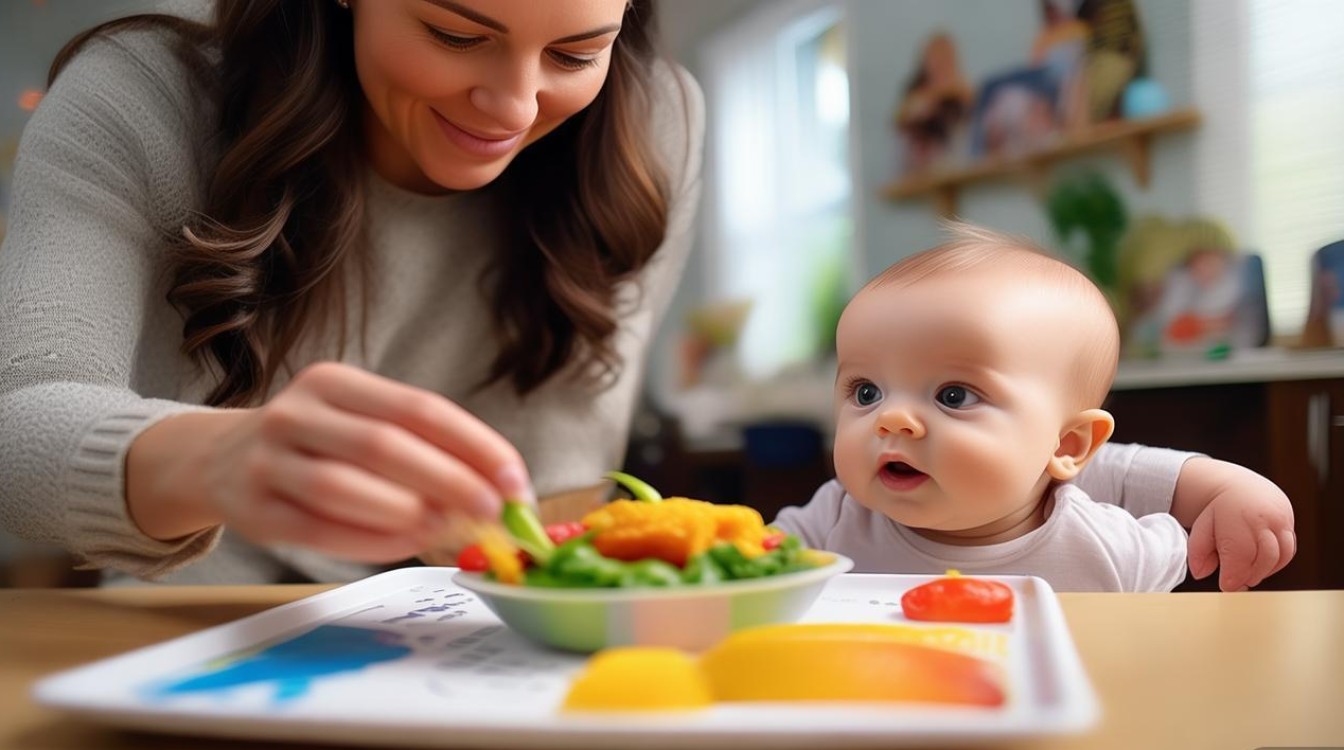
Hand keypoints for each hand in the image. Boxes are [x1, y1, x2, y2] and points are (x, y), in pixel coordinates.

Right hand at [129, 362, 531, 562]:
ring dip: (408, 514)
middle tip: (492, 510)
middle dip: (449, 481)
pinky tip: (409, 543)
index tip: (514, 479)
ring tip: (450, 528)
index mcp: (335, 382)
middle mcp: (297, 413)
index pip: (419, 408)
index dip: (474, 444)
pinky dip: (372, 541)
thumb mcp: (361, 422)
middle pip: (385, 445)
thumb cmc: (316, 443)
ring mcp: (267, 461)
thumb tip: (493, 488)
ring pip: (344, 487)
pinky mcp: (252, 512)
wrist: (217, 460)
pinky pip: (320, 530)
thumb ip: (420, 448)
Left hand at [1183, 460, 1295, 590]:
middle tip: (1236, 582)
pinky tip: (1259, 565)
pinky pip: (1288, 553)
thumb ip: (1197, 551)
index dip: (1234, 576)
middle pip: (1263, 558)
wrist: (1243, 488)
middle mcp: (1264, 518)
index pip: (1240, 555)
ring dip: (1263, 572)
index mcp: (1239, 517)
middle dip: (1249, 576)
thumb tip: (1200, 575)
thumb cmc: (1220, 511)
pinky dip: (1275, 565)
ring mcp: (1281, 521)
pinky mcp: (1290, 527)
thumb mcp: (1202, 527)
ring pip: (1279, 557)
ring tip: (1246, 573)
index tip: (1225, 586)